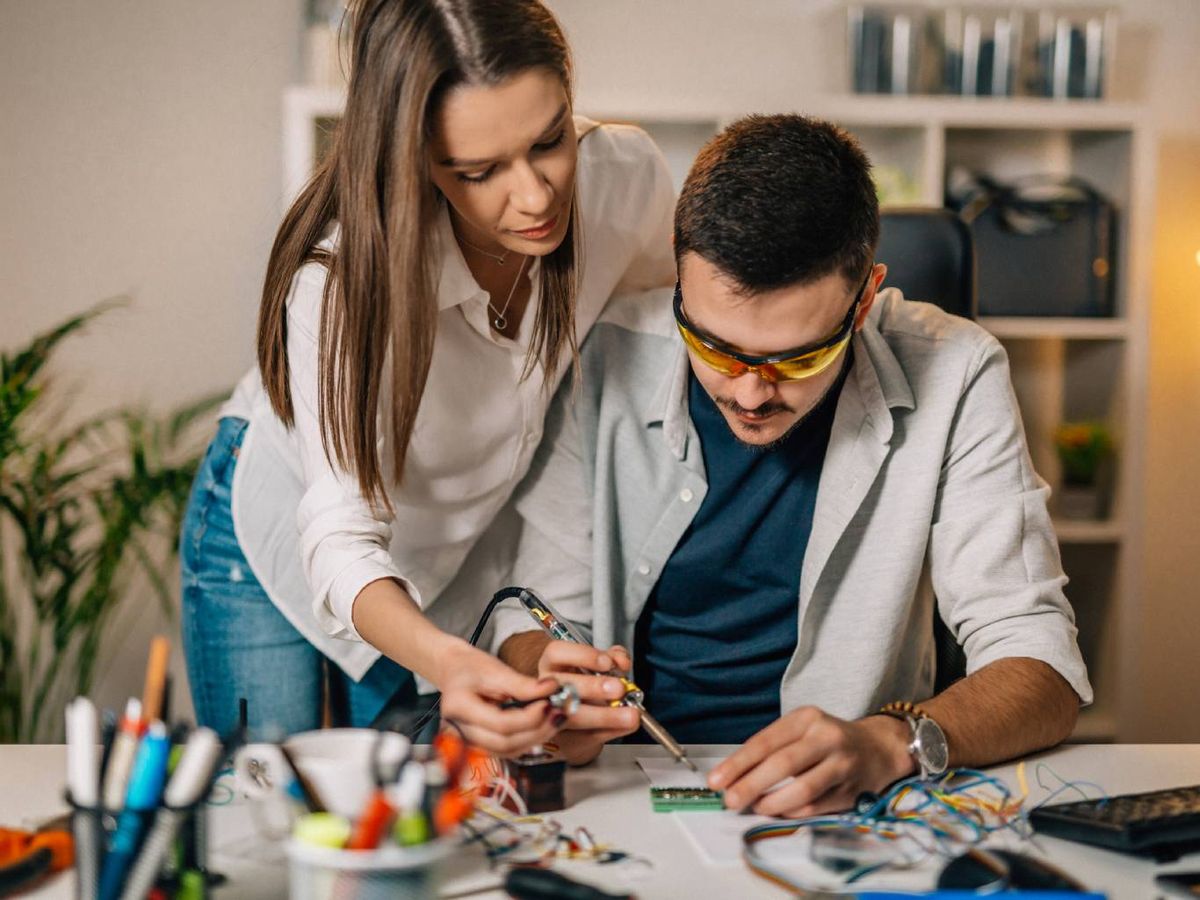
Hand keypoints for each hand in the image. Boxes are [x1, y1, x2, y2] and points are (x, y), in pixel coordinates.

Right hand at [434, 639, 563, 756]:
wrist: (454, 672)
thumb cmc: (470, 667)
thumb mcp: (495, 669)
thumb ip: (523, 684)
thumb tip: (552, 688)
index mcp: (458, 708)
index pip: (500, 724)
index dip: (529, 718)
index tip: (548, 703)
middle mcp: (459, 731)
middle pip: (505, 744)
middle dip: (537, 731)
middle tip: (558, 713)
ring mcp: (468, 742)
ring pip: (509, 751)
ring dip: (536, 737)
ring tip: (554, 718)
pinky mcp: (480, 745)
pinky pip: (507, 750)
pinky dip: (528, 739)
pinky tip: (542, 725)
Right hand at [536, 641, 639, 764]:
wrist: (584, 723)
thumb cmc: (588, 689)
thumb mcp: (600, 667)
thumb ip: (612, 658)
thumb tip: (620, 661)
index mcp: (553, 666)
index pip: (556, 653)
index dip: (582, 655)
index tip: (607, 662)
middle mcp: (546, 690)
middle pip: (561, 686)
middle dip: (592, 687)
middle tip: (618, 689)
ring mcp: (552, 719)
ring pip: (572, 717)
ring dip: (606, 716)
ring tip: (630, 715)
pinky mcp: (566, 742)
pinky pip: (587, 737)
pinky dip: (612, 731)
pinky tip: (625, 725)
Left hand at [707, 708, 914, 816]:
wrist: (879, 747)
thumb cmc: (827, 739)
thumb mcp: (801, 730)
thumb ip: (772, 748)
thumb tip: (733, 776)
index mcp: (807, 718)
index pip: (766, 741)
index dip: (738, 763)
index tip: (716, 780)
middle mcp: (826, 738)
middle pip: (782, 764)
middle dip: (750, 785)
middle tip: (729, 801)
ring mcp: (842, 765)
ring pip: (801, 789)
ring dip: (771, 802)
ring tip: (755, 807)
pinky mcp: (851, 790)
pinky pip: (815, 806)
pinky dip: (792, 811)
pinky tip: (779, 811)